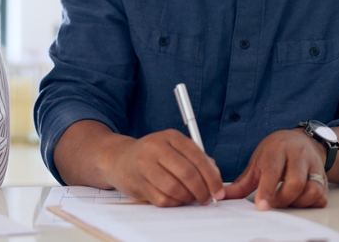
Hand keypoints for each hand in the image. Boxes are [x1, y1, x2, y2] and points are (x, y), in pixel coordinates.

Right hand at [100, 129, 224, 206]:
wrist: (120, 159)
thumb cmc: (153, 155)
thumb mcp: (174, 148)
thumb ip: (196, 159)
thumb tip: (215, 177)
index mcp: (170, 136)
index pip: (197, 156)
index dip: (211, 177)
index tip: (218, 190)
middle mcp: (155, 147)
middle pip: (187, 173)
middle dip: (202, 190)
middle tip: (206, 198)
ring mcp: (144, 165)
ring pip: (175, 188)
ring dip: (188, 198)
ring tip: (191, 198)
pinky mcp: (138, 183)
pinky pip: (163, 199)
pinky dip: (174, 203)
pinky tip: (175, 199)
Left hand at [223, 129, 327, 209]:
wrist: (302, 140)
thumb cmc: (276, 151)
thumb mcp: (257, 161)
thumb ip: (242, 182)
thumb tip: (222, 195)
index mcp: (277, 149)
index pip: (273, 171)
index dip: (267, 190)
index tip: (261, 206)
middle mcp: (298, 155)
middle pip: (295, 183)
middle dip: (282, 199)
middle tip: (273, 202)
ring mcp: (313, 165)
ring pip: (312, 190)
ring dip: (297, 202)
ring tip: (285, 200)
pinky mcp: (324, 177)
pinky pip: (321, 197)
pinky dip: (309, 203)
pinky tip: (298, 199)